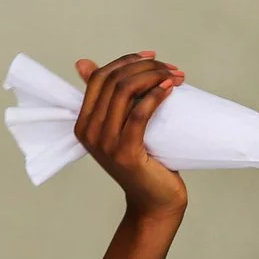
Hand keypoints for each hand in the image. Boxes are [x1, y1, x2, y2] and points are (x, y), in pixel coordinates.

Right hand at [74, 51, 187, 220]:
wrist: (155, 201)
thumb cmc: (145, 162)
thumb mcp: (123, 125)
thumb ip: (109, 98)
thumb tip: (83, 63)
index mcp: (83, 122)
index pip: (99, 77)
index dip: (126, 60)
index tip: (153, 57)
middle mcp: (89, 132)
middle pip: (114, 81)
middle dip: (146, 67)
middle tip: (172, 69)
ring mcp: (105, 143)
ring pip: (125, 92)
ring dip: (154, 77)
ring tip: (176, 76)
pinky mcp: (125, 153)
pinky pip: (139, 113)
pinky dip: (155, 96)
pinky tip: (169, 89)